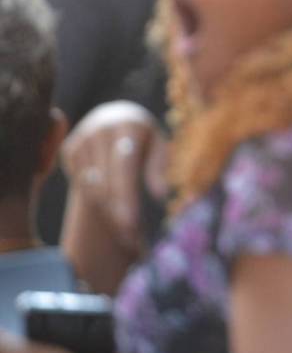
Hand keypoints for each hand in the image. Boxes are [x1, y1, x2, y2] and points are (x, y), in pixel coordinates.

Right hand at [61, 101, 165, 250]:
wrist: (115, 117)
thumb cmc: (145, 138)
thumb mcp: (159, 146)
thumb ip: (159, 167)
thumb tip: (160, 194)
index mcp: (128, 125)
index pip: (124, 167)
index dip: (126, 196)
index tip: (130, 222)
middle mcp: (101, 129)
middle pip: (105, 180)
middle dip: (116, 209)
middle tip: (128, 235)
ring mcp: (82, 138)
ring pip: (91, 185)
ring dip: (106, 206)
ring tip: (124, 222)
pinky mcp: (70, 148)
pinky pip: (81, 182)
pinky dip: (95, 196)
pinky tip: (109, 199)